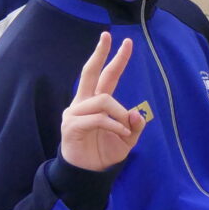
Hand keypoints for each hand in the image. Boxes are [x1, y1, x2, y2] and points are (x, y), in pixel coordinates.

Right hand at [59, 32, 145, 172]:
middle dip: (100, 54)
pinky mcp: (71, 126)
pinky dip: (114, 125)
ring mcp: (74, 113)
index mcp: (96, 102)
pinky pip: (98, 118)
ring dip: (119, 113)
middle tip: (108, 36)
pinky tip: (121, 133)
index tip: (124, 41)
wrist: (88, 173)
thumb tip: (137, 113)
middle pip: (90, 73)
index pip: (104, 76)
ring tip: (125, 129)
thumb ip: (135, 126)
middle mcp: (83, 103)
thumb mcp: (128, 139)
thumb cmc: (105, 152)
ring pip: (103, 100)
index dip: (114, 59)